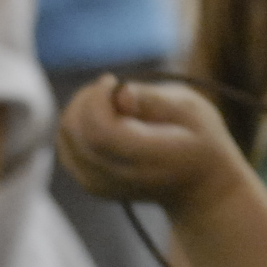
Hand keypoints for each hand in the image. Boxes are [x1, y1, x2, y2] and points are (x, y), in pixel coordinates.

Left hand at [56, 76, 246, 220]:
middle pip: (75, 132)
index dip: (96, 99)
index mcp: (150, 158)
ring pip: (65, 138)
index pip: (99, 131)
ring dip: (79, 110)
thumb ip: (155, 100)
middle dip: (85, 99)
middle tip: (111, 87)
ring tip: (111, 103)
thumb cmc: (201, 140)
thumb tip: (121, 93)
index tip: (113, 80)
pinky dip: (76, 125)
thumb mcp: (193, 110)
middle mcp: (119, 177)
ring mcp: (100, 185)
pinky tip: (104, 118)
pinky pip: (66, 146)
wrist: (199, 186)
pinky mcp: (90, 184)